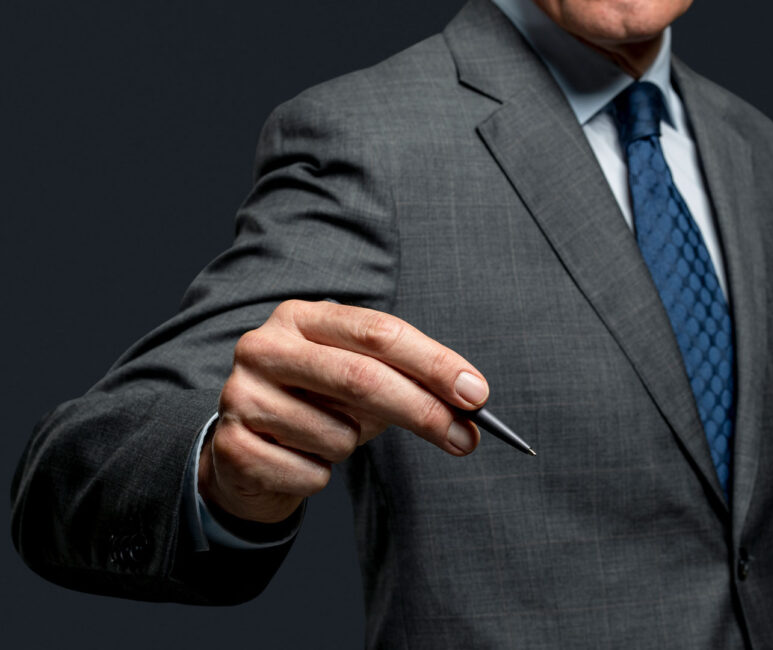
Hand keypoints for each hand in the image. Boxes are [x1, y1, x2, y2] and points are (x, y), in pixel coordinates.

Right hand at [198, 300, 487, 522]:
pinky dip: (320, 475)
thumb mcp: (362, 384)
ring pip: (338, 434)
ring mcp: (241, 394)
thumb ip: (412, 386)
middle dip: (423, 412)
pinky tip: (297, 460)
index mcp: (302, 317)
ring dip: (352, 447)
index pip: (379, 333)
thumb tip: (470, 412)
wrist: (245, 452)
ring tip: (327, 439)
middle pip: (362, 378)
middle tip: (466, 439)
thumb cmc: (318, 407)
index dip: (434, 364)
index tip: (477, 395)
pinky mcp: (232, 445)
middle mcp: (264, 346)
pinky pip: (310, 473)